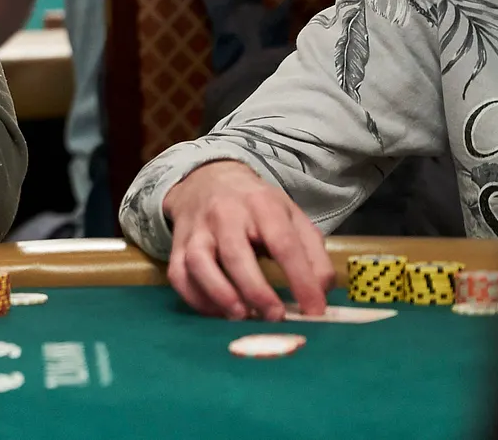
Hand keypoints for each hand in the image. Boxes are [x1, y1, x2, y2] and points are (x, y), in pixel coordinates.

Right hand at [161, 160, 333, 320]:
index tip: (315, 311)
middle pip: (236, 255)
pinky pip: (178, 275)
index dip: (301, 280)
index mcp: (261, 205)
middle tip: (276, 318)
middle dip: (257, 292)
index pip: (283, 243)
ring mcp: (196, 229)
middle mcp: (224, 214)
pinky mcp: (177, 244)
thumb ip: (313, 253)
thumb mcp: (292, 216)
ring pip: (199, 263)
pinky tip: (218, 312)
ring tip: (242, 317)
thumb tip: (320, 292)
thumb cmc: (256, 205)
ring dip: (220, 295)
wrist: (207, 179)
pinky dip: (196, 298)